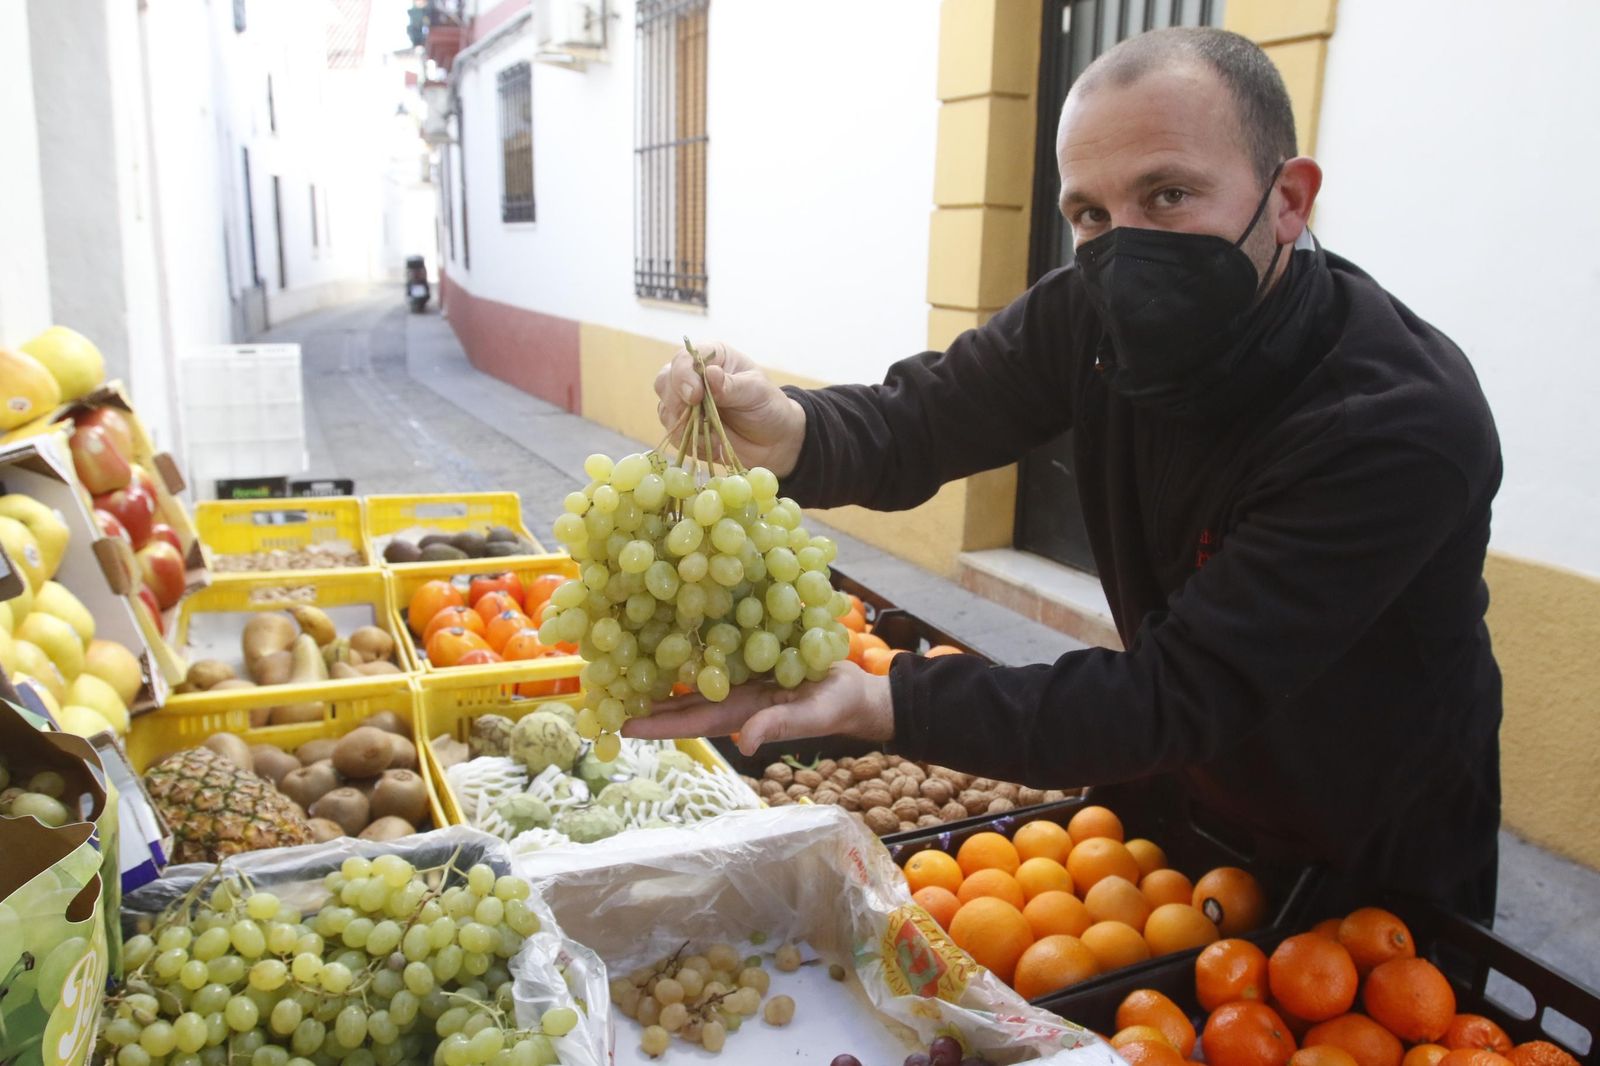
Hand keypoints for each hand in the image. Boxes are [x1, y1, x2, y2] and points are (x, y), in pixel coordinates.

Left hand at [622, 662, 894, 756]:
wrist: (857, 688)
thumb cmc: (836, 705)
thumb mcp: (811, 716)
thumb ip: (779, 727)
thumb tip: (745, 745)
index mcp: (739, 715)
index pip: (688, 722)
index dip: (654, 724)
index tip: (618, 723)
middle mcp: (731, 698)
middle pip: (679, 702)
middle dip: (644, 700)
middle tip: (604, 691)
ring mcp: (739, 678)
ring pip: (691, 676)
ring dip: (660, 672)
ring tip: (623, 660)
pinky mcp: (750, 655)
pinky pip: (714, 651)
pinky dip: (691, 645)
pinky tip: (670, 629)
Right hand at [653, 341, 807, 476]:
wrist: (774, 441)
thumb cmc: (768, 407)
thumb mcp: (757, 392)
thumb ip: (732, 385)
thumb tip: (710, 373)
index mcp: (712, 357)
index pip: (684, 359)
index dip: (683, 376)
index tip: (694, 396)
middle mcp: (694, 376)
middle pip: (665, 382)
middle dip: (676, 402)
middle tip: (696, 417)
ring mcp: (686, 402)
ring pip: (665, 409)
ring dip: (685, 425)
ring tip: (715, 434)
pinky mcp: (685, 427)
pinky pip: (674, 434)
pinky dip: (691, 442)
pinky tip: (713, 443)